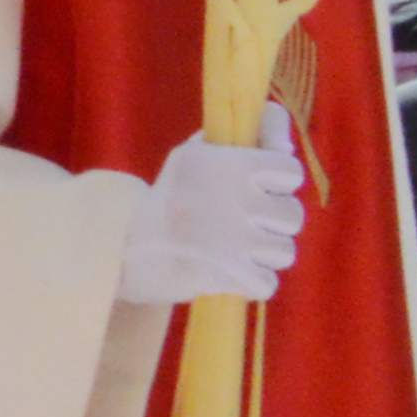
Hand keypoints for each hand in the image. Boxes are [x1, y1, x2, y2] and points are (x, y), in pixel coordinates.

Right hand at [118, 128, 305, 306]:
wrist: (125, 250)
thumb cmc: (172, 198)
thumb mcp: (196, 156)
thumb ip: (245, 137)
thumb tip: (282, 132)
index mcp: (217, 162)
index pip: (290, 170)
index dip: (278, 182)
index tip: (255, 187)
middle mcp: (223, 195)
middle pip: (292, 215)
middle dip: (270, 224)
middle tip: (236, 225)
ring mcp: (227, 238)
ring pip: (284, 251)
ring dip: (261, 256)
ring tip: (230, 250)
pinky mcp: (227, 274)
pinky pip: (268, 283)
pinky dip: (251, 283)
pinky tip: (227, 272)